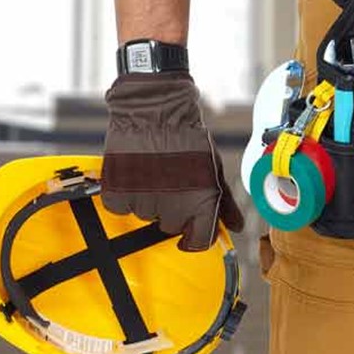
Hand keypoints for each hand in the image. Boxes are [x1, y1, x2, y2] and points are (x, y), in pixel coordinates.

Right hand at [102, 72, 244, 251]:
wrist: (156, 112)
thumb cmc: (188, 139)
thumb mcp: (214, 170)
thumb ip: (225, 203)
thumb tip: (236, 227)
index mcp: (201, 204)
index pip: (199, 241)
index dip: (195, 235)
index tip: (190, 230)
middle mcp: (173, 208)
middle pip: (170, 227)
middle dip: (172, 211)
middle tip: (171, 184)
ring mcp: (144, 202)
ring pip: (145, 216)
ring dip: (149, 201)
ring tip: (154, 173)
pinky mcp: (118, 194)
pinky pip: (121, 208)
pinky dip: (125, 196)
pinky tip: (135, 175)